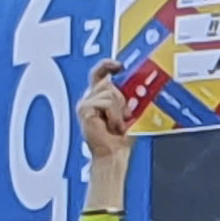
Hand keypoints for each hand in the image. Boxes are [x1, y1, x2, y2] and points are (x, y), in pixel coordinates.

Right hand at [79, 69, 133, 217]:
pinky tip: (112, 126)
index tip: (119, 65)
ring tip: (117, 125)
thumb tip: (135, 82)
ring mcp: (85, 104)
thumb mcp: (127, 112)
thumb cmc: (120, 139)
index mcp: (98, 97)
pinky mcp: (84, 110)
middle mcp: (89, 99)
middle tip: (125, 116)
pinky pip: (106, 102)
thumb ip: (126, 96)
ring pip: (109, 92)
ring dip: (119, 110)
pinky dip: (114, 115)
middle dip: (122, 100)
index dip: (108, 65)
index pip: (99, 73)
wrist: (113, 155)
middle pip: (109, 84)